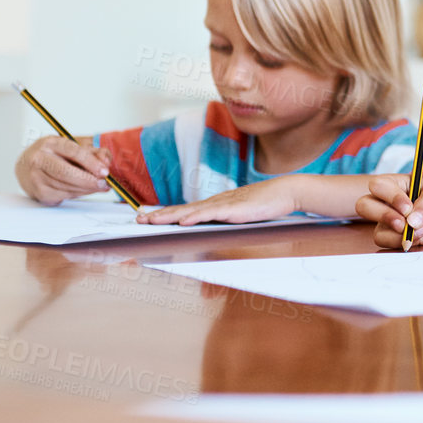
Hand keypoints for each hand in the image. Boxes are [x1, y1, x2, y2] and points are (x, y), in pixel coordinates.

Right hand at [16, 136, 112, 205]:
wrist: (26, 166)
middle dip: (88, 180)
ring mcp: (36, 177)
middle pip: (66, 172)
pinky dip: (78, 194)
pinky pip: (63, 195)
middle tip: (103, 183)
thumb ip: (93, 151)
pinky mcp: (39, 192)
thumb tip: (105, 161)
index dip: (91, 162)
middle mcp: (39, 159)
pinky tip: (84, 190)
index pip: (72, 152)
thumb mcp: (73, 146)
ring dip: (86, 189)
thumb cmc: (54, 155)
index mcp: (50, 143)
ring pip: (66, 186)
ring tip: (99, 186)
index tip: (104, 171)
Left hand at [137, 178, 299, 225]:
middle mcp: (215, 203)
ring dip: (170, 215)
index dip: (165, 214)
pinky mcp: (234, 209)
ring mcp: (223, 205)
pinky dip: (195, 216)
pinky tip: (183, 220)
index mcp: (215, 206)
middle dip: (159, 214)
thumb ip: (227, 221)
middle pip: (181, 209)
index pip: (185, 210)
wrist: (285, 192)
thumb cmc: (266, 204)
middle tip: (138, 219)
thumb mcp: (241, 216)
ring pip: (191, 211)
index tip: (147, 218)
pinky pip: (211, 213)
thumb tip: (214, 231)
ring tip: (152, 220)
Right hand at [357, 174, 422, 249]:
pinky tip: (421, 235)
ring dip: (398, 233)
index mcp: (396, 184)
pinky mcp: (397, 236)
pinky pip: (389, 243)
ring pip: (377, 230)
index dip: (390, 198)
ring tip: (421, 229)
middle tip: (404, 223)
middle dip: (384, 216)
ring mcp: (390, 221)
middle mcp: (387, 202)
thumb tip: (412, 222)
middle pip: (365, 206)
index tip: (408, 207)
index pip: (378, 186)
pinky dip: (403, 242)